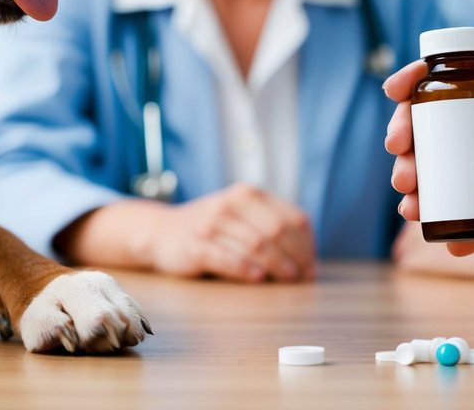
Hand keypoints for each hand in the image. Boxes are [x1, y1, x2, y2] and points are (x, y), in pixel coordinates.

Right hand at [59, 183, 316, 282]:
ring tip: (287, 280)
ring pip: (255, 245)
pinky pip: (227, 257)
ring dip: (277, 266)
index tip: (311, 266)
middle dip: (296, 257)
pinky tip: (258, 279)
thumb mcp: (241, 217)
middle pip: (277, 232)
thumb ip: (271, 229)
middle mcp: (231, 203)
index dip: (307, 245)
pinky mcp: (195, 245)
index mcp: (248, 194)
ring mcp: (211, 223)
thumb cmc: (211, 229)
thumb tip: (309, 264)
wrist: (161, 232)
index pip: (292, 219)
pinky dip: (246, 269)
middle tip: (303, 278)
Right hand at [384, 56, 473, 253]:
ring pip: (467, 162)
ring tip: (414, 204)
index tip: (395, 93)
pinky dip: (470, 218)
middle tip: (403, 166)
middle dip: (422, 142)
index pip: (473, 71)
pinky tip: (452, 236)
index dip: (428, 79)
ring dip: (437, 181)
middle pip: (457, 121)